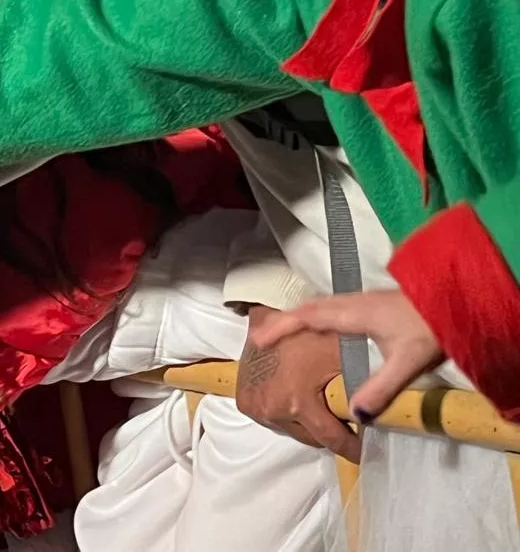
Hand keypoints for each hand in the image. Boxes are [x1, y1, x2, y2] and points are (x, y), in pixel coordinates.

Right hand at [235, 305, 360, 461]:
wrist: (270, 312)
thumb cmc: (310, 331)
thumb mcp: (348, 356)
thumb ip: (374, 390)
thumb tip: (378, 421)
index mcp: (296, 401)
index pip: (331, 438)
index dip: (352, 445)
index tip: (365, 450)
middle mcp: (271, 408)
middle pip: (311, 436)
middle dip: (330, 429)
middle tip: (346, 417)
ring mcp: (255, 406)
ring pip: (292, 428)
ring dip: (309, 421)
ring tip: (322, 402)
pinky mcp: (245, 400)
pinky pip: (275, 418)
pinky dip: (290, 412)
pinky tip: (301, 395)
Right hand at [251, 291, 444, 422]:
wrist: (458, 301)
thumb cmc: (431, 329)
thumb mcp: (407, 363)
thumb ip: (380, 388)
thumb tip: (355, 416)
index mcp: (354, 314)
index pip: (308, 317)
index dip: (281, 327)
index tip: (258, 339)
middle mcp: (353, 303)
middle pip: (308, 308)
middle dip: (282, 322)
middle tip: (261, 338)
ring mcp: (364, 300)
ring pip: (321, 305)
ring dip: (299, 318)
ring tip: (284, 334)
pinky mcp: (374, 303)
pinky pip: (333, 307)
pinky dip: (315, 316)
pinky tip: (323, 329)